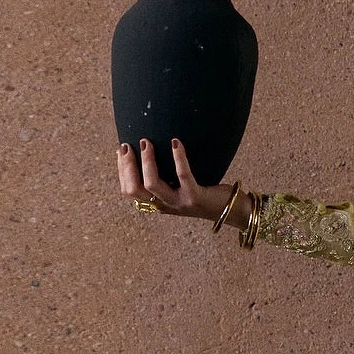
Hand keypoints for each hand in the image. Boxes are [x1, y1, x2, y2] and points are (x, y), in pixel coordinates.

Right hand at [115, 138, 233, 222]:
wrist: (232, 210)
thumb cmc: (205, 193)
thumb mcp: (180, 187)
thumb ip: (166, 176)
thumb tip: (151, 148)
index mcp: (158, 203)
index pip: (129, 191)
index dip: (121, 171)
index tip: (121, 151)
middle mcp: (166, 206)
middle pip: (134, 190)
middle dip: (127, 166)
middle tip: (127, 145)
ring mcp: (180, 203)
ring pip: (152, 184)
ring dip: (146, 161)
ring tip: (146, 142)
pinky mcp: (195, 197)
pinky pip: (183, 175)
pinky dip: (178, 157)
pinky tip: (175, 142)